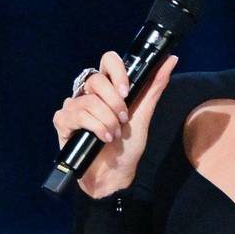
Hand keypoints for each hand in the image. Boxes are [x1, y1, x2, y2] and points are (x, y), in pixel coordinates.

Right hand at [51, 52, 178, 198]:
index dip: (118, 72)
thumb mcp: (144, 114)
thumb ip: (155, 86)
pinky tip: (101, 138)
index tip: (127, 92)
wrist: (115, 174)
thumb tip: (171, 59)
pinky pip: (76, 115)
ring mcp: (74, 106)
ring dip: (106, 121)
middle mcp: (88, 93)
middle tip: (122, 121)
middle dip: (115, 104)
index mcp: (108, 88)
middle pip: (96, 80)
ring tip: (113, 135)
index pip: (108, 60)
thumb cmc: (127, 146)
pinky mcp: (63, 121)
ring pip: (88, 101)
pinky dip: (94, 127)